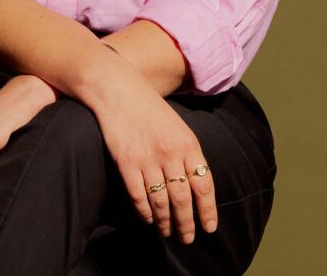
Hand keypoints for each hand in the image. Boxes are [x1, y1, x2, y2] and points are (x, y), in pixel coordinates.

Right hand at [90, 70, 216, 243]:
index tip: (209, 227)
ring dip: (166, 222)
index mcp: (188, 142)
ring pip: (161, 203)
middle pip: (183, 199)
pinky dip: (145, 213)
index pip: (204, 184)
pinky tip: (148, 218)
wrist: (117, 87)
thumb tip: (196, 185)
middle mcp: (170, 153)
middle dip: (187, 224)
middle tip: (187, 238)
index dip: (208, 210)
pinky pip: (139, 197)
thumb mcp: (176, 125)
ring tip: (167, 232)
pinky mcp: (126, 163)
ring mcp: (148, 159)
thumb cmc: (148, 106)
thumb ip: (187, 152)